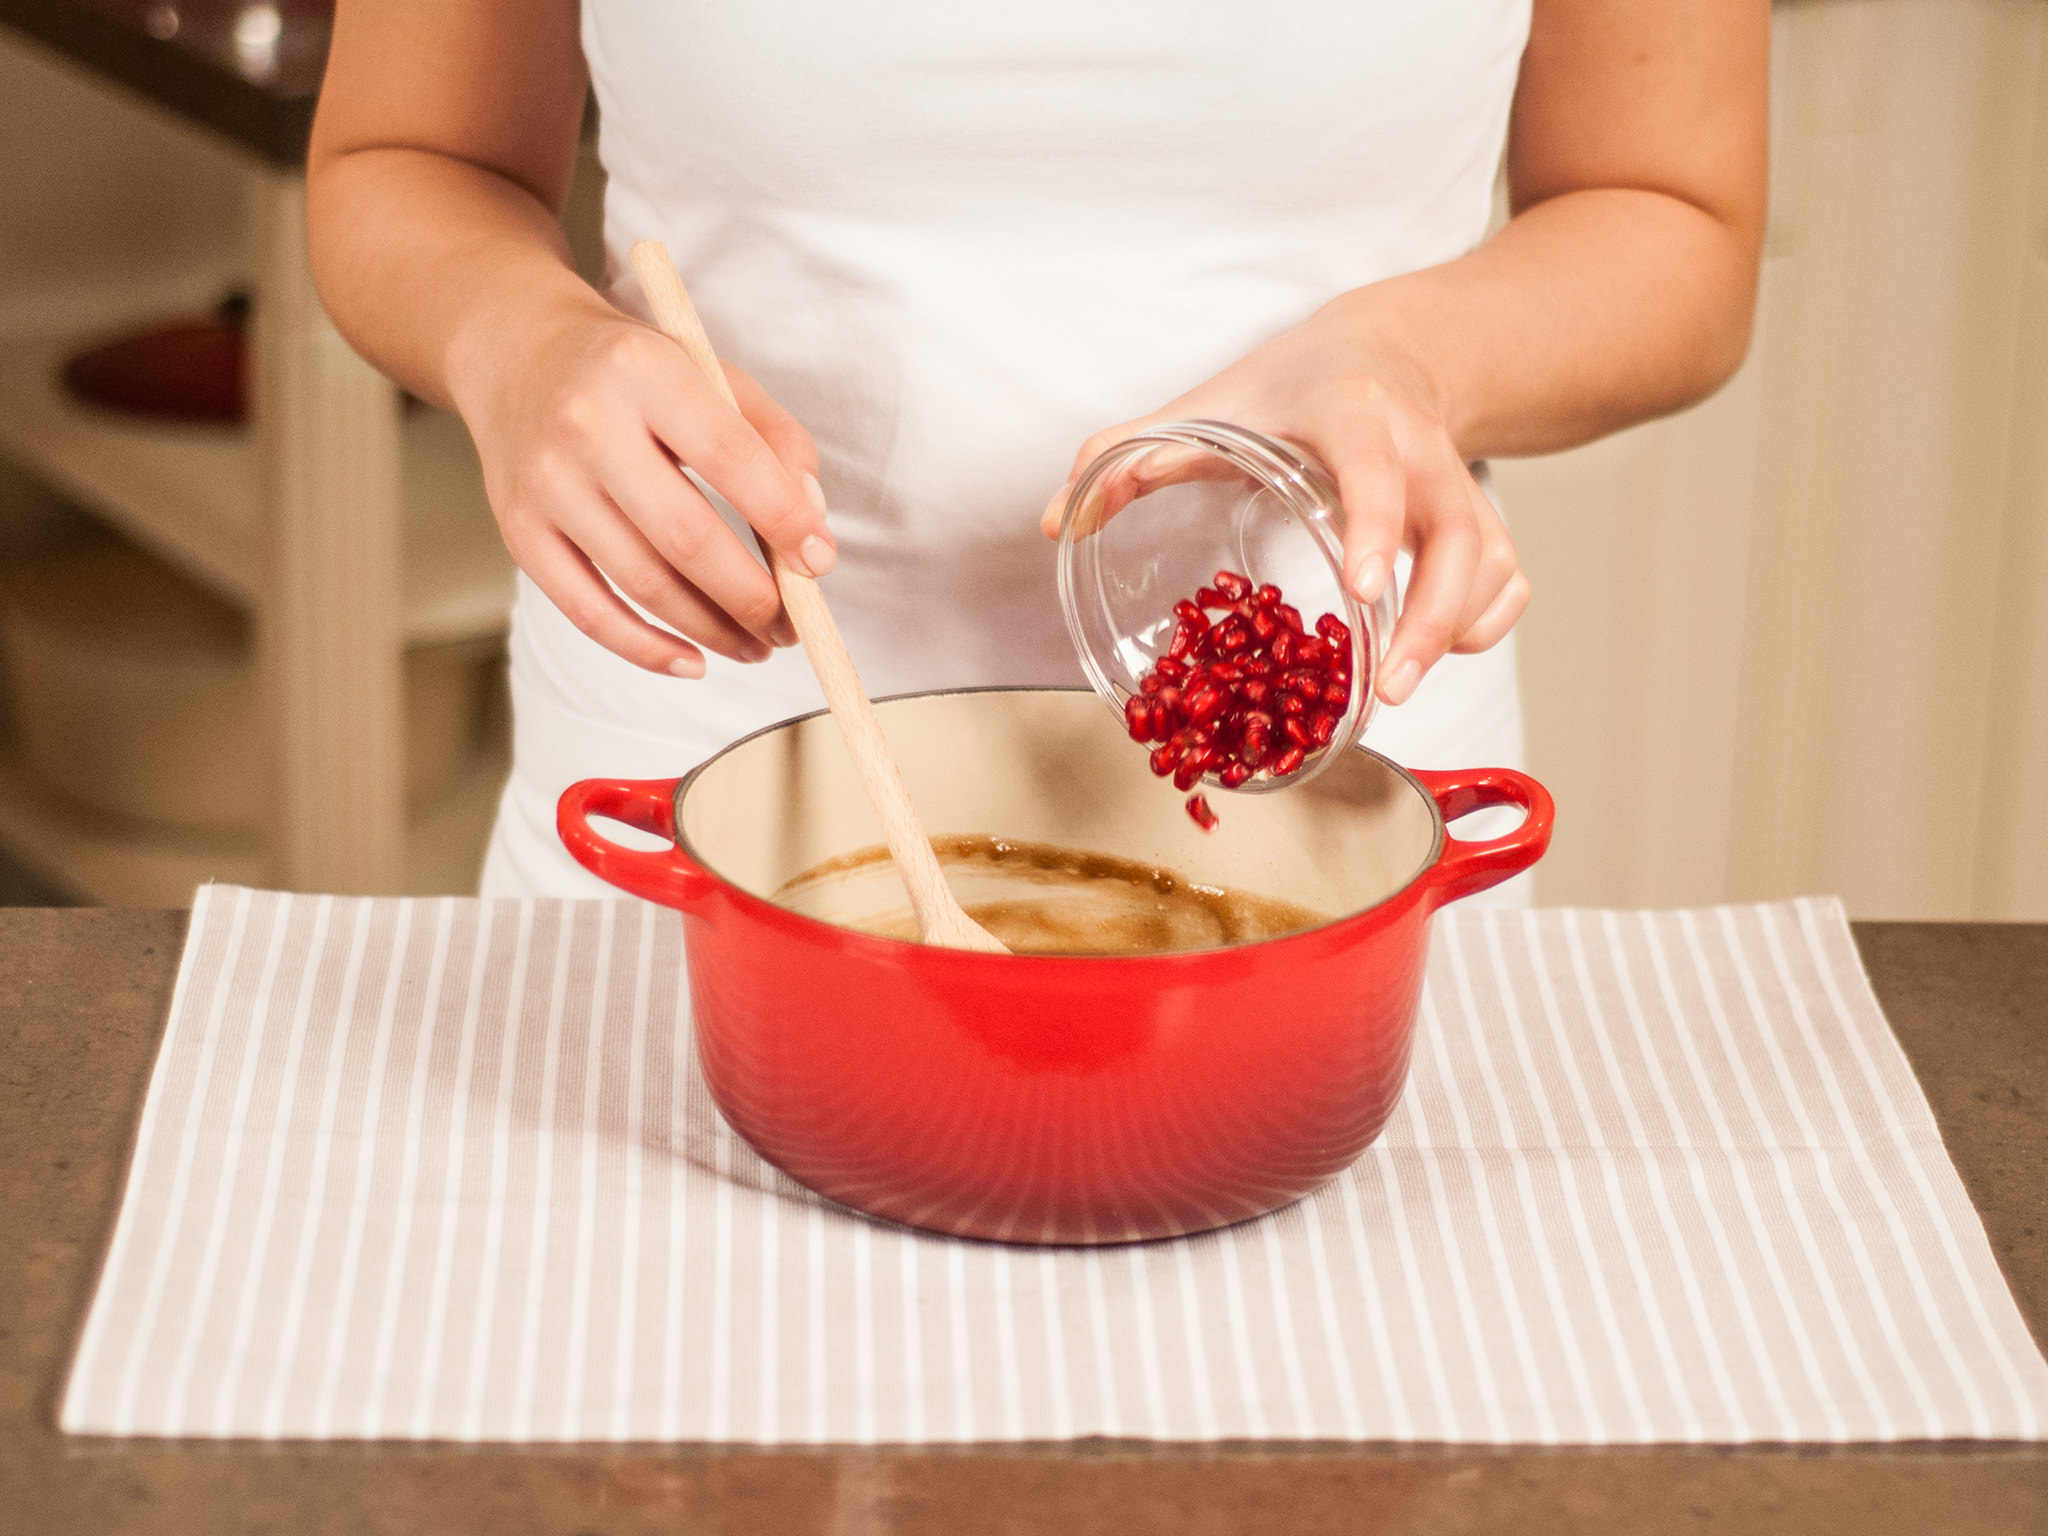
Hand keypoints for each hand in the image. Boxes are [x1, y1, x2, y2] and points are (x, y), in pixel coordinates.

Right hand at [451, 293, 836, 677]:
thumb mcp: (710, 373)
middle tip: (790, 625)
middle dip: (752, 597)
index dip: (784, 518)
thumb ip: (776, 440)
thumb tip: (811, 531)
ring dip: (713, 631)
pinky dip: (647, 650)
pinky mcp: (518, 529)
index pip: (730, 456)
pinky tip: (693, 661)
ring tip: (755, 646)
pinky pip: (587, 612)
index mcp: (644, 371)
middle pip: (686, 537)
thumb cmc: (635, 373)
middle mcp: (586, 424)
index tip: (819, 563)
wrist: (517, 353)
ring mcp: (545, 482)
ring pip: (643, 583)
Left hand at [1041, 303, 1528, 705]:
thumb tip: (1060, 520)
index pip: (1377, 469)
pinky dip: (1489, 621)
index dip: (1379, 525)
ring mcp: (1459, 485)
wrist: (1382, 351)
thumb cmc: (1285, 390)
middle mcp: (1420, 448)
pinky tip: (1445, 653)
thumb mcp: (1206, 406)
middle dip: (1431, 615)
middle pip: (1458, 534)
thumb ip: (1125, 457)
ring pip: (1491, 561)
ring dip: (1456, 630)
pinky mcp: (1482, 518)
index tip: (1366, 585)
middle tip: (1389, 686)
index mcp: (1352, 414)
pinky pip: (1509, 577)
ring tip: (1402, 688)